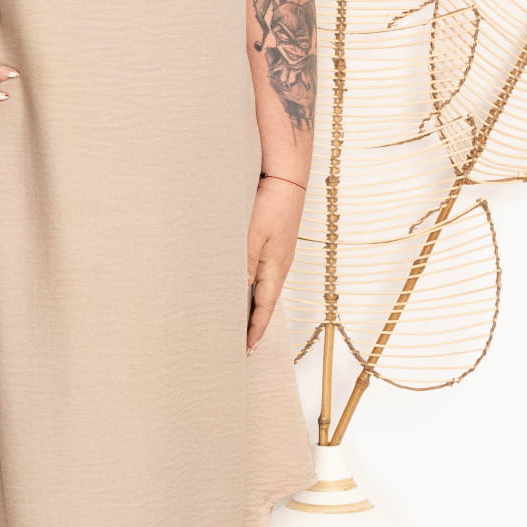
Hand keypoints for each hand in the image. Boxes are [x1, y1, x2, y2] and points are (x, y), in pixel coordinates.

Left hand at [247, 174, 304, 351]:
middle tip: (243, 343)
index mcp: (276, 268)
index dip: (255, 329)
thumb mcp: (253, 234)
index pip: (265, 308)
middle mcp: (280, 265)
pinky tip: (246, 288)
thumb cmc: (272, 203)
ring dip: (255, 308)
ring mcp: (279, 255)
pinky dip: (255, 289)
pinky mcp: (276, 244)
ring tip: (242, 323)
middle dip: (255, 324)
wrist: (288, 178)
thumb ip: (244, 262)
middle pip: (266, 303)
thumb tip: (238, 290)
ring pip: (265, 289)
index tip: (246, 348)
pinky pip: (265, 275)